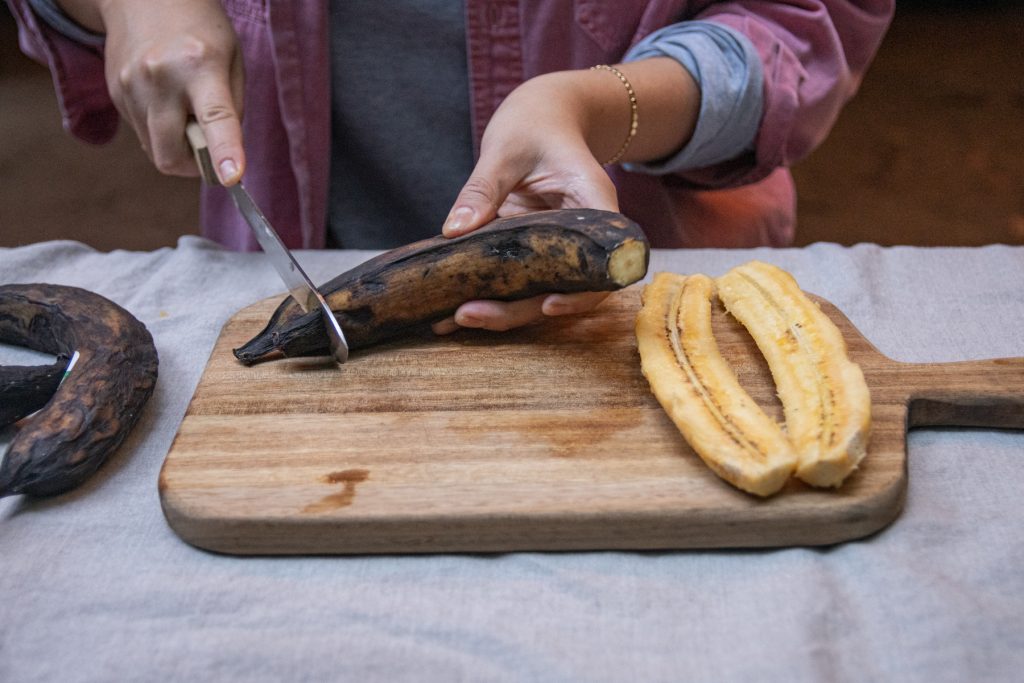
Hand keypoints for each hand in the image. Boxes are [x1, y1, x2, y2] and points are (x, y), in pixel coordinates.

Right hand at [62, 0, 245, 183]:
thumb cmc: (201, 31)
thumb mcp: (232, 62)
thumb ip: (231, 112)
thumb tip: (222, 158)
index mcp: (200, 66)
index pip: (215, 118)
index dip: (224, 152)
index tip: (232, 178)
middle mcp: (160, 77)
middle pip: (171, 154)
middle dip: (193, 165)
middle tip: (208, 149)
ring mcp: (131, 86)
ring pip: (155, 150)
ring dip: (176, 148)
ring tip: (186, 112)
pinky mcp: (115, 93)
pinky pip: (142, 135)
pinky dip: (160, 132)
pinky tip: (166, 101)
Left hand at [432, 70, 619, 335]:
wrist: (542, 117)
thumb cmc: (535, 124)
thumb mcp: (507, 148)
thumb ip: (483, 188)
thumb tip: (455, 230)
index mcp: (595, 209)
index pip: (600, 265)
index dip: (579, 293)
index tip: (547, 305)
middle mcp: (580, 239)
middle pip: (561, 289)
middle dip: (516, 310)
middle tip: (467, 315)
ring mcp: (554, 250)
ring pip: (535, 293)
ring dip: (497, 311)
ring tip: (449, 321)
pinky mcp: (530, 254)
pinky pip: (513, 281)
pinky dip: (485, 295)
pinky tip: (446, 310)